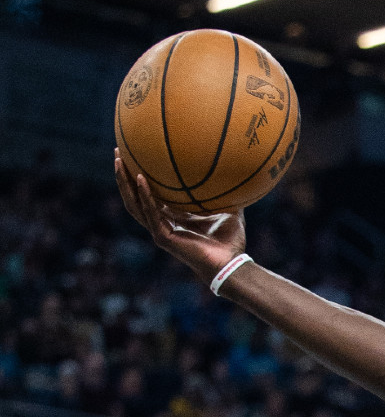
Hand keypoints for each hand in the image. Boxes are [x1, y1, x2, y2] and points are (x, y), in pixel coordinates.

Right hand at [114, 148, 245, 281]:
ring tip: (119, 161)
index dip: (139, 178)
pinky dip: (145, 195)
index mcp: (173, 217)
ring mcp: (160, 231)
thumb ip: (225, 192)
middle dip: (123, 176)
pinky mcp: (163, 238)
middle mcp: (162, 223)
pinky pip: (150, 213)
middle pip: (134, 197)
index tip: (134, 154)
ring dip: (125, 183)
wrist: (230, 264)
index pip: (149, 195)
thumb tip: (235, 169)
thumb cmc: (230, 240)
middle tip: (117, 152)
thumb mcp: (228, 209)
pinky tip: (140, 178)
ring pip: (134, 204)